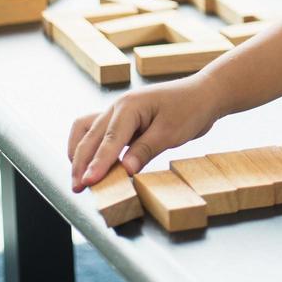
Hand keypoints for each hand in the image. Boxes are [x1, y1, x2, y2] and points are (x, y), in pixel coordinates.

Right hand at [68, 75, 223, 190]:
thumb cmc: (191, 109)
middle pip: (91, 137)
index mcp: (130, 106)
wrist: (204, 94)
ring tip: (80, 176)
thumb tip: (125, 170)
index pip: (109, 140)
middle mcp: (118, 107)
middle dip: (81, 163)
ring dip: (80, 153)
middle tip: (77, 188)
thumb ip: (146, 150)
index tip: (87, 183)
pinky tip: (91, 163)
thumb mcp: (171, 132)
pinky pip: (98, 132)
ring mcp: (119, 112)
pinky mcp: (123, 120)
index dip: (97, 164)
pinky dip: (90, 147)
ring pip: (87, 131)